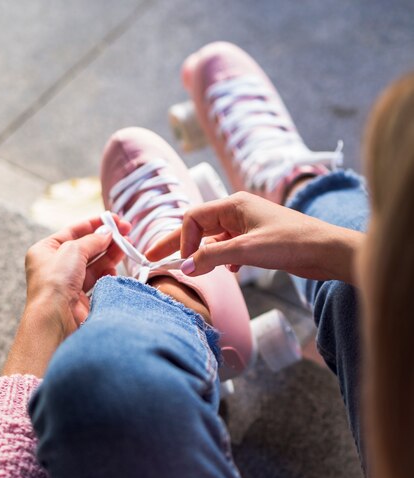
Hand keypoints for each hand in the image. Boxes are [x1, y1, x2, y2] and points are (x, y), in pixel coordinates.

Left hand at [2, 216, 130, 377]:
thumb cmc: (55, 281)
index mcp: (45, 250)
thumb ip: (93, 240)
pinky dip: (108, 275)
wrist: (55, 318)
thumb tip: (108, 234)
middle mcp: (55, 266)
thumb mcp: (73, 249)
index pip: (74, 231)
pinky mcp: (80, 299)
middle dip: (107, 240)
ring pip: (95, 264)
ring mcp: (68, 284)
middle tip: (127, 233)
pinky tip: (115, 271)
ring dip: (111, 255)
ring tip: (127, 247)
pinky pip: (98, 282)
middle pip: (87, 247)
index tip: (115, 219)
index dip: (95, 223)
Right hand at [146, 191, 363, 283]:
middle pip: (198, 226)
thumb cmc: (291, 243)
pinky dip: (222, 258)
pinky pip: (229, 246)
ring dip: (202, 253)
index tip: (184, 263)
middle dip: (177, 243)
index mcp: (233, 204)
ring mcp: (247, 225)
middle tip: (152, 256)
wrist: (326, 250)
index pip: (193, 217)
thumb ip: (212, 258)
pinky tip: (228, 271)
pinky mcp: (257, 239)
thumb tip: (182, 267)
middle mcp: (237, 211)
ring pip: (214, 238)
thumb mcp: (246, 250)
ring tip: (188, 269)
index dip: (182, 240)